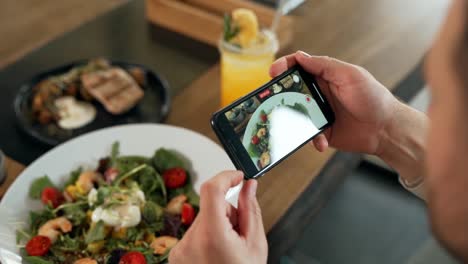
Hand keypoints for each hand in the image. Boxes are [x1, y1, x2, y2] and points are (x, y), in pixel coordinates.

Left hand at [169, 171, 266, 263]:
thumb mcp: (255, 245)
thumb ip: (251, 210)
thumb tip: (249, 186)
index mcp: (212, 237)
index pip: (211, 189)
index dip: (226, 176)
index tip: (238, 176)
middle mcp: (190, 241)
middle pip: (211, 206)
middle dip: (228, 212)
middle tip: (239, 233)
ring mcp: (180, 249)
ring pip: (203, 219)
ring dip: (217, 225)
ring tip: (227, 249)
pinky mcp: (176, 255)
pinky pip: (194, 233)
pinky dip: (207, 236)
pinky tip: (216, 254)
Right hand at [269, 51, 399, 154]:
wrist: (385, 129)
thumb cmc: (373, 98)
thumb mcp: (351, 75)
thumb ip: (325, 65)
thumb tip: (300, 57)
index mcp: (324, 77)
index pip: (298, 67)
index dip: (283, 67)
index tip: (273, 72)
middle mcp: (318, 94)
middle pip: (290, 91)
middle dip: (279, 96)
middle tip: (273, 101)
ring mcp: (317, 114)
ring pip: (294, 115)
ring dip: (293, 120)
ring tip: (298, 124)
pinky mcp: (320, 132)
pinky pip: (306, 135)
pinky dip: (312, 139)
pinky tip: (321, 141)